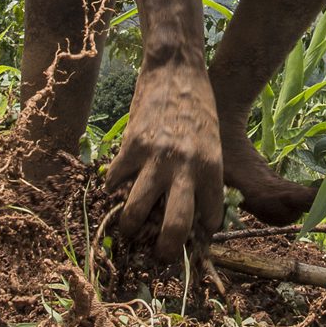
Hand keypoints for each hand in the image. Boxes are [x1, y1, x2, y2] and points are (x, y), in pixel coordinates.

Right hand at [106, 56, 223, 256]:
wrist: (176, 71)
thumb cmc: (199, 107)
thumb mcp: (212, 143)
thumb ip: (203, 175)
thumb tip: (192, 210)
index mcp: (211, 167)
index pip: (209, 217)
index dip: (200, 232)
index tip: (192, 237)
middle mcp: (185, 166)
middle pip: (175, 225)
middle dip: (167, 250)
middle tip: (161, 256)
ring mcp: (156, 157)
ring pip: (138, 211)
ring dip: (131, 227)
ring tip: (131, 231)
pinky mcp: (131, 146)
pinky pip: (116, 181)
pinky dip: (113, 190)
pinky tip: (115, 190)